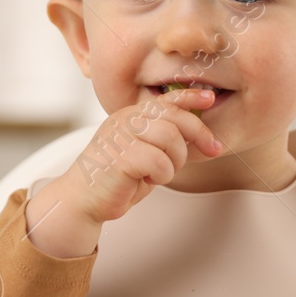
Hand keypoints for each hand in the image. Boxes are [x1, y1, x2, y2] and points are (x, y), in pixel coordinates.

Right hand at [60, 85, 224, 224]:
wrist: (83, 199)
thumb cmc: (116, 178)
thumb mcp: (143, 151)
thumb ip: (164, 138)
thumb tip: (199, 134)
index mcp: (131, 115)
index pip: (165, 99)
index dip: (190, 97)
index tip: (209, 98)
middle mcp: (126, 119)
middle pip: (176, 117)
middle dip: (199, 134)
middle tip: (211, 150)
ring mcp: (122, 136)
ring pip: (171, 139)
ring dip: (176, 161)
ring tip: (160, 172)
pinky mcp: (121, 156)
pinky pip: (160, 163)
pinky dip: (162, 176)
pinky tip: (147, 180)